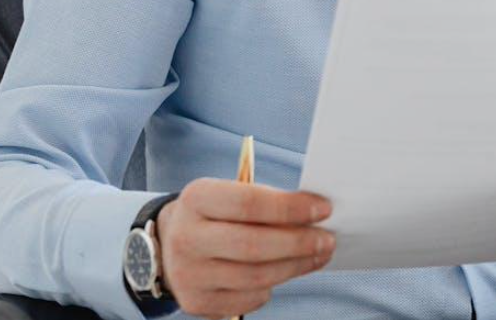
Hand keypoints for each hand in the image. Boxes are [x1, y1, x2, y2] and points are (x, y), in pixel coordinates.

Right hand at [155, 178, 336, 318]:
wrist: (167, 243)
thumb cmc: (215, 213)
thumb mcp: (229, 193)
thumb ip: (266, 202)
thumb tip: (315, 214)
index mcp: (197, 198)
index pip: (250, 203)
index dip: (291, 208)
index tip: (324, 209)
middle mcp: (187, 237)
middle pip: (253, 245)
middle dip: (299, 243)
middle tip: (328, 239)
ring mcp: (189, 274)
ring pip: (255, 276)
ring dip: (295, 266)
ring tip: (318, 255)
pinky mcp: (196, 302)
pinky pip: (248, 298)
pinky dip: (274, 286)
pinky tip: (286, 272)